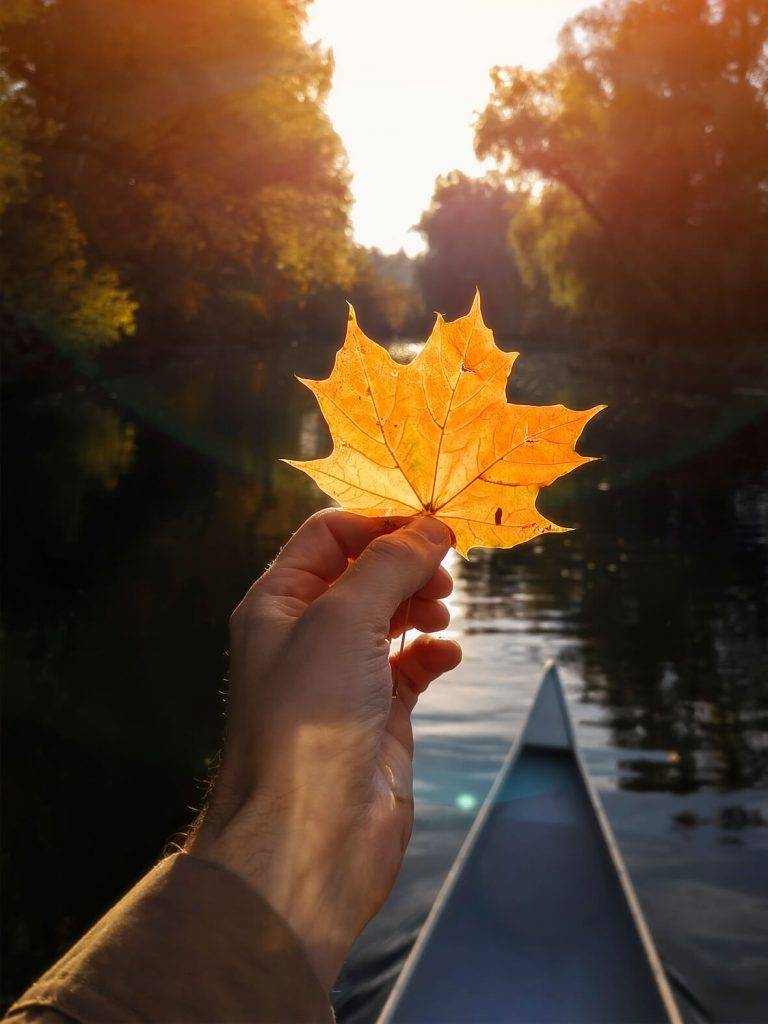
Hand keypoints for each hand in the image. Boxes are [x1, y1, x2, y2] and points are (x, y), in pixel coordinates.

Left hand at [187, 510, 460, 988]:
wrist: (308, 837)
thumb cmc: (309, 719)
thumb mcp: (344, 619)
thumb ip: (389, 563)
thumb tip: (432, 527)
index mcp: (277, 603)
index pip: (328, 536)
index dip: (379, 523)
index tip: (431, 529)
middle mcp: (306, 636)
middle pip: (364, 573)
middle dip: (406, 564)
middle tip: (443, 574)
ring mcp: (342, 677)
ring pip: (390, 618)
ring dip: (421, 604)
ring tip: (442, 611)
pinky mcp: (377, 717)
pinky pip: (410, 668)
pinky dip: (432, 654)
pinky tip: (447, 656)